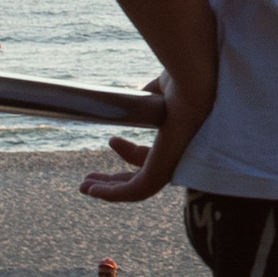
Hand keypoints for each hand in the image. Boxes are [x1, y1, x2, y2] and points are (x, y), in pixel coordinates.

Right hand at [80, 69, 193, 203]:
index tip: (112, 140)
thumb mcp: (163, 89)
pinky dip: (110, 194)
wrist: (193, 87)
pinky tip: (91, 191)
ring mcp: (168, 170)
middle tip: (90, 178)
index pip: (151, 157)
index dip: (129, 153)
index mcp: (176, 142)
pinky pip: (132, 192)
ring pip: (133, 189)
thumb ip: (151, 94)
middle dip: (113, 180)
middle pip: (139, 177)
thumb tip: (139, 95)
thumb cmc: (186, 82)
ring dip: (107, 190)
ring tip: (84, 187)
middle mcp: (174, 160)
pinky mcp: (160, 175)